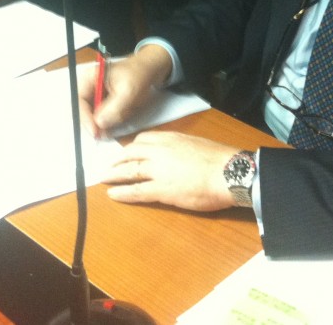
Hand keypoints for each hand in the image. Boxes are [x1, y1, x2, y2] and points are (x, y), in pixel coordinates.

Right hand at [77, 45, 172, 136]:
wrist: (151, 69)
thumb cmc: (139, 74)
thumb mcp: (128, 91)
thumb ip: (113, 108)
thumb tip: (99, 124)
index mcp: (89, 78)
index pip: (79, 101)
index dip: (85, 118)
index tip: (95, 131)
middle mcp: (90, 87)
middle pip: (84, 111)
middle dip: (96, 122)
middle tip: (106, 133)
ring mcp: (98, 96)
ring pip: (95, 116)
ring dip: (109, 119)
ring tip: (126, 110)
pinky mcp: (106, 103)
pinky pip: (105, 116)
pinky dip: (115, 118)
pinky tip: (127, 110)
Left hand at [102, 131, 238, 211]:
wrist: (229, 172)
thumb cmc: (220, 160)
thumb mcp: (197, 144)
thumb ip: (182, 147)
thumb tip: (178, 154)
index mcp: (170, 138)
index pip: (143, 139)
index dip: (132, 147)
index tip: (127, 152)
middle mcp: (160, 151)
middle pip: (131, 153)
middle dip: (117, 160)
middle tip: (108, 165)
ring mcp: (158, 171)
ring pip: (129, 171)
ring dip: (114, 175)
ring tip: (103, 179)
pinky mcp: (161, 190)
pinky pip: (136, 191)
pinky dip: (122, 193)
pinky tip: (113, 195)